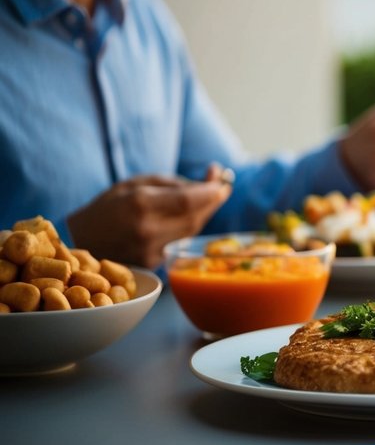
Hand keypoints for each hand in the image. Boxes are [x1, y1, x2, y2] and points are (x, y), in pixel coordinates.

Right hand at [67, 165, 231, 267]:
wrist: (82, 240)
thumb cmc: (110, 206)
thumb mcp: (135, 183)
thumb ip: (173, 183)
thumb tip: (211, 181)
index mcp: (140, 204)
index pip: (189, 200)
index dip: (212, 190)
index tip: (223, 180)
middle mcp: (147, 230)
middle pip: (195, 217)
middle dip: (213, 201)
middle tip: (221, 187)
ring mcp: (150, 250)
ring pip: (191, 231)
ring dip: (204, 213)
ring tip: (207, 197)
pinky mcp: (153, 264)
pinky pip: (180, 241)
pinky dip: (189, 227)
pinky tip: (189, 215)